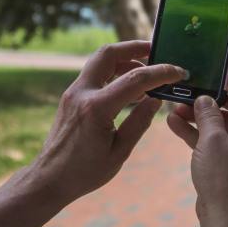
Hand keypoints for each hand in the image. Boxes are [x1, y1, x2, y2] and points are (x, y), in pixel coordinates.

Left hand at [32, 41, 185, 202]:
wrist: (49, 179)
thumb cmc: (84, 172)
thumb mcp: (119, 152)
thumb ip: (140, 122)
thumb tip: (157, 99)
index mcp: (96, 108)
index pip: (135, 79)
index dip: (161, 73)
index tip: (178, 72)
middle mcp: (82, 93)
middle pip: (108, 53)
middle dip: (134, 47)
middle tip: (156, 51)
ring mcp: (73, 93)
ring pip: (99, 61)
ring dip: (123, 59)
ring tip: (146, 71)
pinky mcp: (70, 97)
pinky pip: (94, 75)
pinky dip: (113, 72)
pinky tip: (129, 87)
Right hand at [166, 59, 227, 225]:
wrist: (226, 221)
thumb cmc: (223, 179)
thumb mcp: (211, 139)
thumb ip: (207, 113)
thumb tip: (203, 99)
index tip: (221, 54)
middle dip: (207, 97)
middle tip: (187, 83)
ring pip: (222, 123)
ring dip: (199, 115)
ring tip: (173, 106)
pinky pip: (218, 140)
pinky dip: (200, 133)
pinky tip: (174, 124)